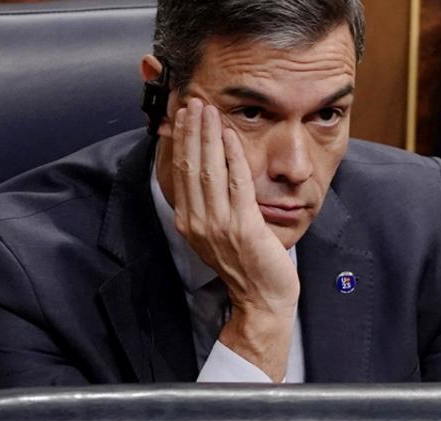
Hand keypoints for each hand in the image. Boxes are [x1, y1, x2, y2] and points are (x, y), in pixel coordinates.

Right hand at [168, 98, 297, 380]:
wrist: (261, 298)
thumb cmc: (245, 263)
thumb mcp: (216, 232)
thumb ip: (209, 203)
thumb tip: (206, 169)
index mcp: (188, 222)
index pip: (179, 173)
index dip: (180, 141)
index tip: (182, 115)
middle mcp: (197, 222)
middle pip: (190, 166)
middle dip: (191, 130)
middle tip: (192, 101)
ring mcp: (218, 225)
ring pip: (209, 170)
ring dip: (208, 136)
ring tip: (208, 110)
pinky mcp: (243, 227)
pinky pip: (236, 184)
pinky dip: (232, 156)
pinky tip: (231, 136)